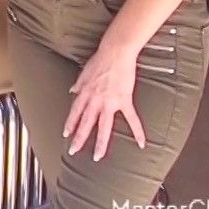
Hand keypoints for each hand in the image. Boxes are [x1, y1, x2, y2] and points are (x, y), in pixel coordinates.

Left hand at [62, 44, 145, 161]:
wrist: (116, 52)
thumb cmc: (101, 59)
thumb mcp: (84, 71)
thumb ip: (78, 84)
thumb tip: (72, 90)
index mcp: (85, 93)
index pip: (75, 112)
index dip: (70, 124)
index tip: (66, 134)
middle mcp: (95, 100)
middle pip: (86, 123)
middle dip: (79, 138)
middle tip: (73, 151)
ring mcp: (109, 102)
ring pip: (103, 126)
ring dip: (100, 142)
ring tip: (97, 156)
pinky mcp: (124, 100)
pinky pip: (131, 118)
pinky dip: (137, 131)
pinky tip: (141, 143)